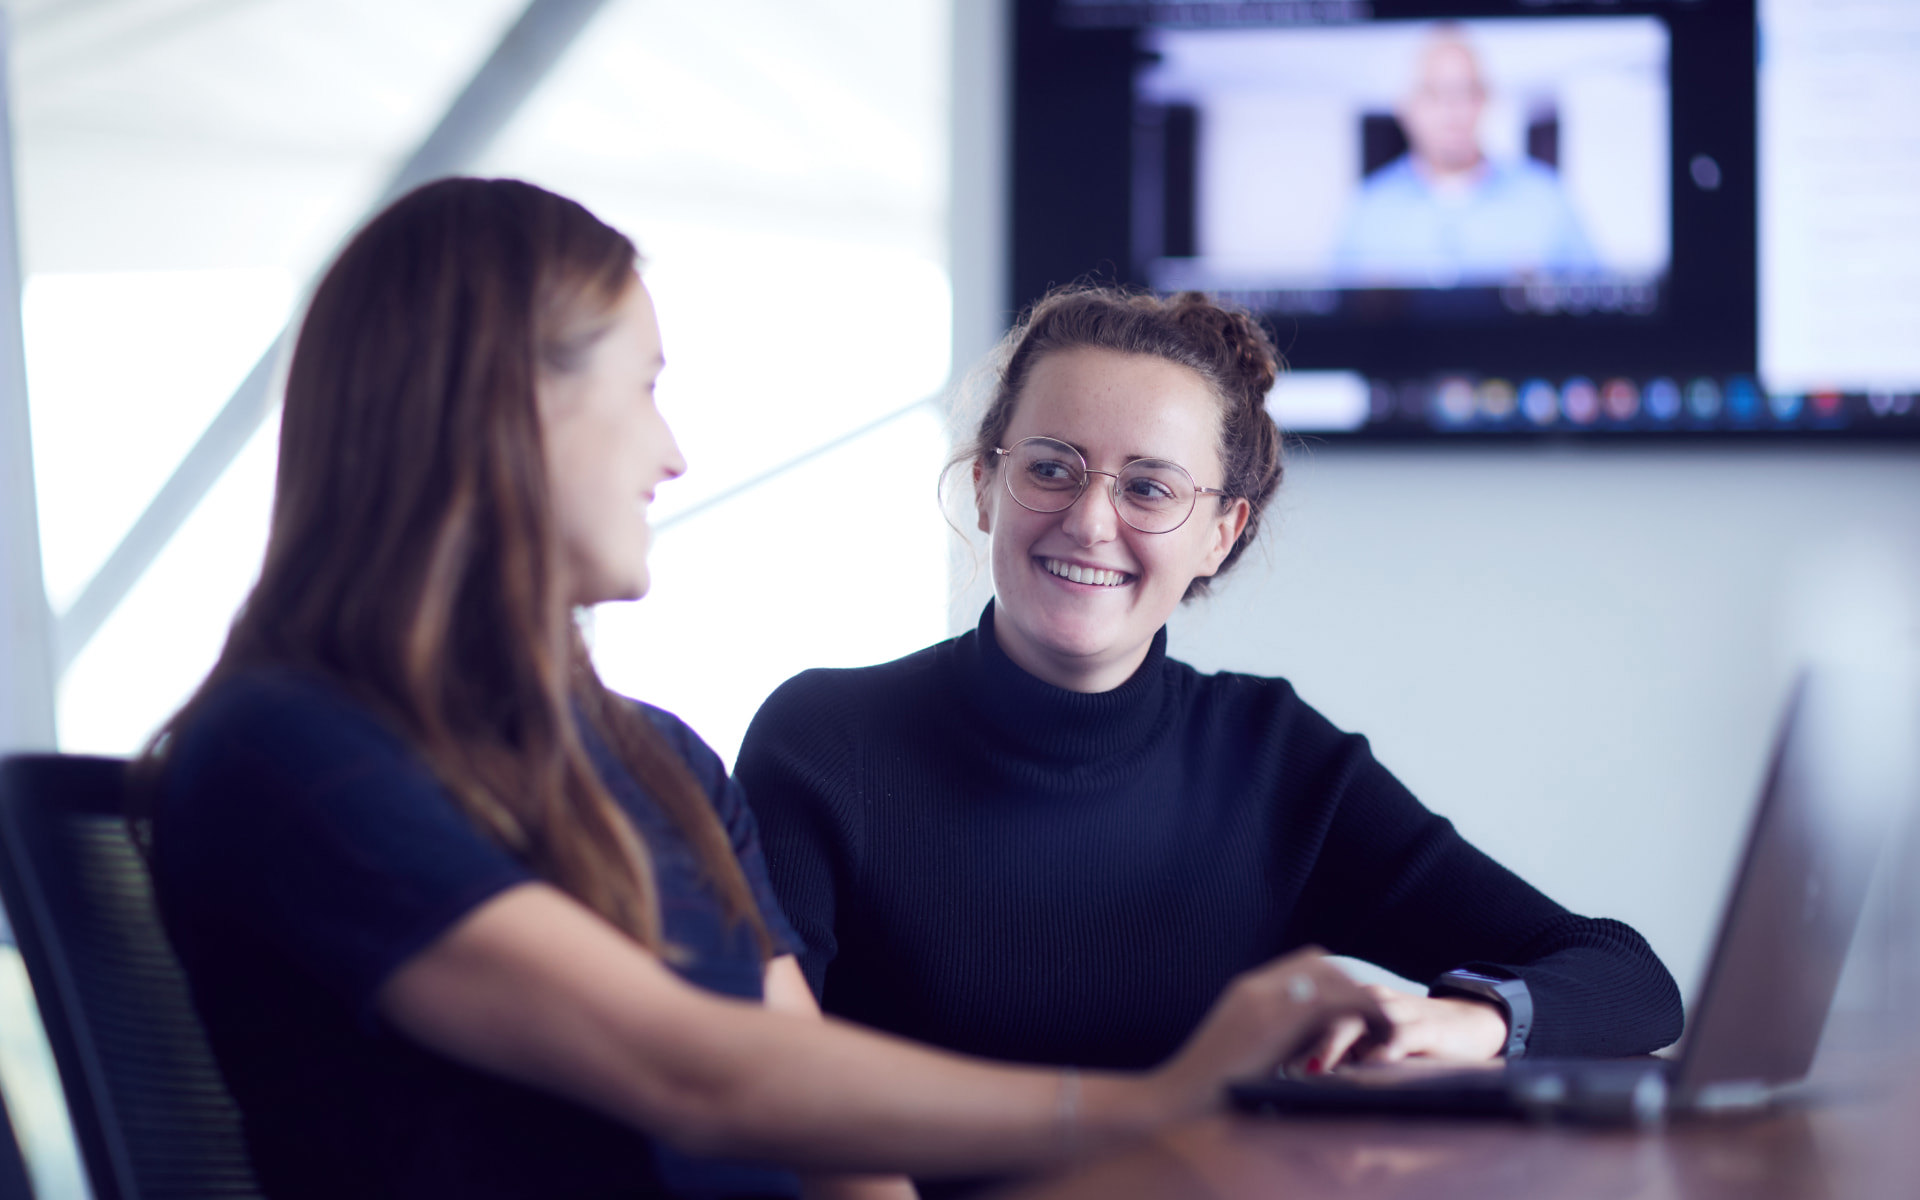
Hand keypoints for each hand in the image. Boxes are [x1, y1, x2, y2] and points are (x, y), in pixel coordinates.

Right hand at [1151, 949, 1389, 1118]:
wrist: (1180, 1103)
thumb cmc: (1212, 1095)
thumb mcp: (1245, 1058)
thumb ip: (1273, 1042)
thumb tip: (1311, 1053)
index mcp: (1246, 994)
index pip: (1301, 966)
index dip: (1333, 981)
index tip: (1354, 1007)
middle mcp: (1254, 986)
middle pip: (1317, 961)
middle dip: (1351, 984)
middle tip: (1375, 1014)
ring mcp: (1261, 998)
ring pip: (1329, 976)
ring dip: (1360, 996)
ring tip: (1384, 1026)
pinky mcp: (1271, 1018)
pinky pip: (1331, 999)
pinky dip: (1363, 1011)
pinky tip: (1379, 1034)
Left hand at [1288, 985, 1506, 1074]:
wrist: (1469, 1024)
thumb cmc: (1409, 1037)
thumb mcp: (1368, 1043)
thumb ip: (1336, 1052)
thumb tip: (1291, 1074)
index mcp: (1349, 1000)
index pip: (1309, 1009)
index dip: (1283, 1031)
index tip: (1261, 1058)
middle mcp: (1367, 1001)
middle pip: (1325, 1013)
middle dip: (1300, 1039)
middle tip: (1279, 1067)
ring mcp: (1395, 1011)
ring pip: (1358, 1021)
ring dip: (1334, 1046)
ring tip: (1315, 1071)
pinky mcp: (1425, 1027)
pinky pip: (1400, 1035)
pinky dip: (1383, 1049)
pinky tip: (1370, 1065)